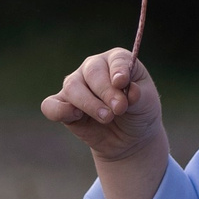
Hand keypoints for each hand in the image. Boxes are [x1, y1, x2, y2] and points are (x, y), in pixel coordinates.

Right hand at [40, 47, 163, 164]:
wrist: (130, 139)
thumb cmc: (139, 113)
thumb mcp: (147, 104)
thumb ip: (139, 96)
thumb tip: (130, 90)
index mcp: (117, 60)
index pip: (116, 60)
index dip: (118, 70)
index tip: (122, 83)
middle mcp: (93, 68)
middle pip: (92, 73)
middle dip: (106, 92)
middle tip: (119, 109)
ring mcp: (76, 86)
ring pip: (72, 87)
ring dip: (89, 104)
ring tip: (107, 118)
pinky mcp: (63, 106)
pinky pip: (51, 105)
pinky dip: (59, 111)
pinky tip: (76, 117)